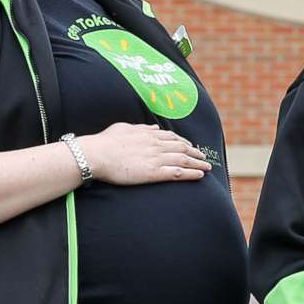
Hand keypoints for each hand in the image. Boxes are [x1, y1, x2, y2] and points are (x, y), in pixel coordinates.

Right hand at [88, 123, 209, 185]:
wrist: (96, 154)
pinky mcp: (153, 172)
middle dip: (195, 152)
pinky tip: (199, 176)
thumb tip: (153, 127)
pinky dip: (190, 174)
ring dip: (197, 163)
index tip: (191, 145)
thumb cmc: (104, 142)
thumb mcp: (123, 128)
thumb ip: (140, 128)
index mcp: (148, 134)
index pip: (171, 137)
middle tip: (203, 157)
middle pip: (181, 147)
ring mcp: (155, 158)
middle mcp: (155, 145)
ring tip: (207, 167)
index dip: (184, 141)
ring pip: (183, 159)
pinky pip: (177, 173)